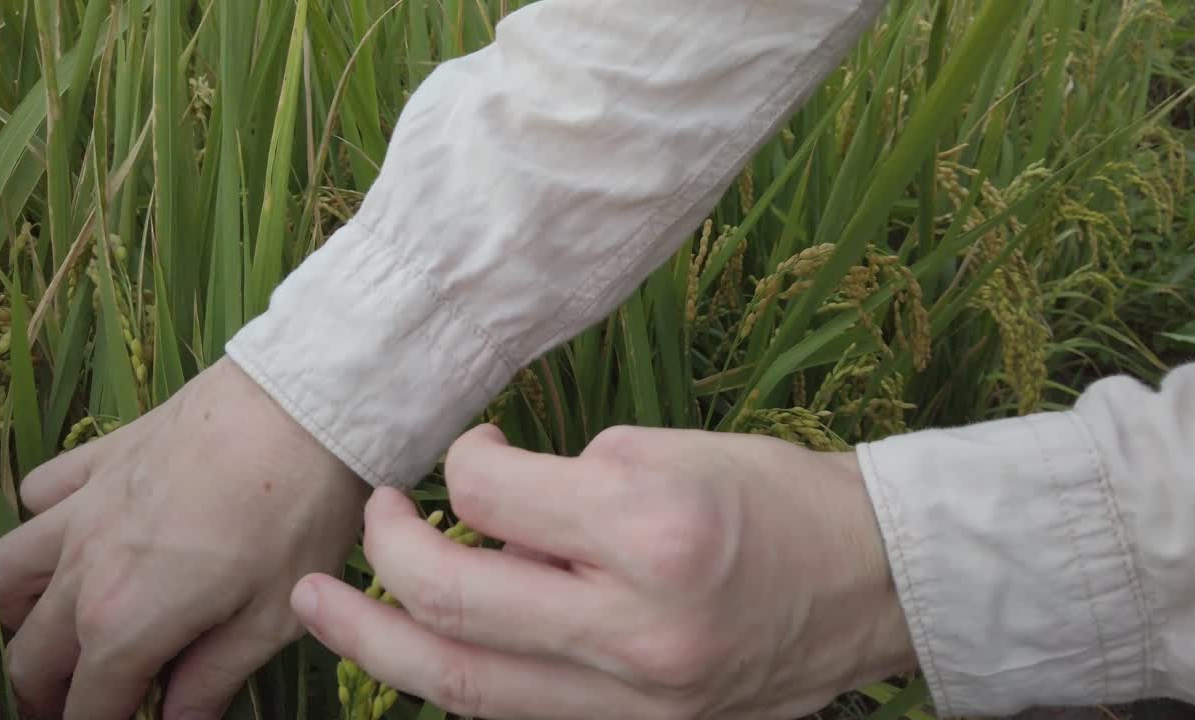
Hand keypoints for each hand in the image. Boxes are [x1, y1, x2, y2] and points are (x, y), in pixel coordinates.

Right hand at [0, 357, 368, 719]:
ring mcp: (82, 507)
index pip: (87, 707)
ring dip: (22, 612)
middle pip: (30, 657)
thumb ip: (213, 679)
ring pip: (1, 574)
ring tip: (68, 621)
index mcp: (125, 623)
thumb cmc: (300, 514)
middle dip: (51, 694)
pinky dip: (44, 521)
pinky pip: (38, 494)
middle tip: (95, 698)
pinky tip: (86, 530)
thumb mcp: (274, 616)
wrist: (305, 403)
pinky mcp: (99, 457)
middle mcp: (83, 570)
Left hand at [292, 424, 915, 719]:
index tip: (469, 452)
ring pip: (470, 688)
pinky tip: (423, 654)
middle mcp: (639, 632)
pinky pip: (521, 716)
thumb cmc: (774, 497)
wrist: (868, 583)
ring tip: (327, 615)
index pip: (492, 497)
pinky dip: (461, 682)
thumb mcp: (670, 452)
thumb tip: (480, 514)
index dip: (461, 463)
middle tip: (359, 529)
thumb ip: (562, 490)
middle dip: (383, 562)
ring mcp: (640, 704)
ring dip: (382, 649)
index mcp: (651, 532)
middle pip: (457, 610)